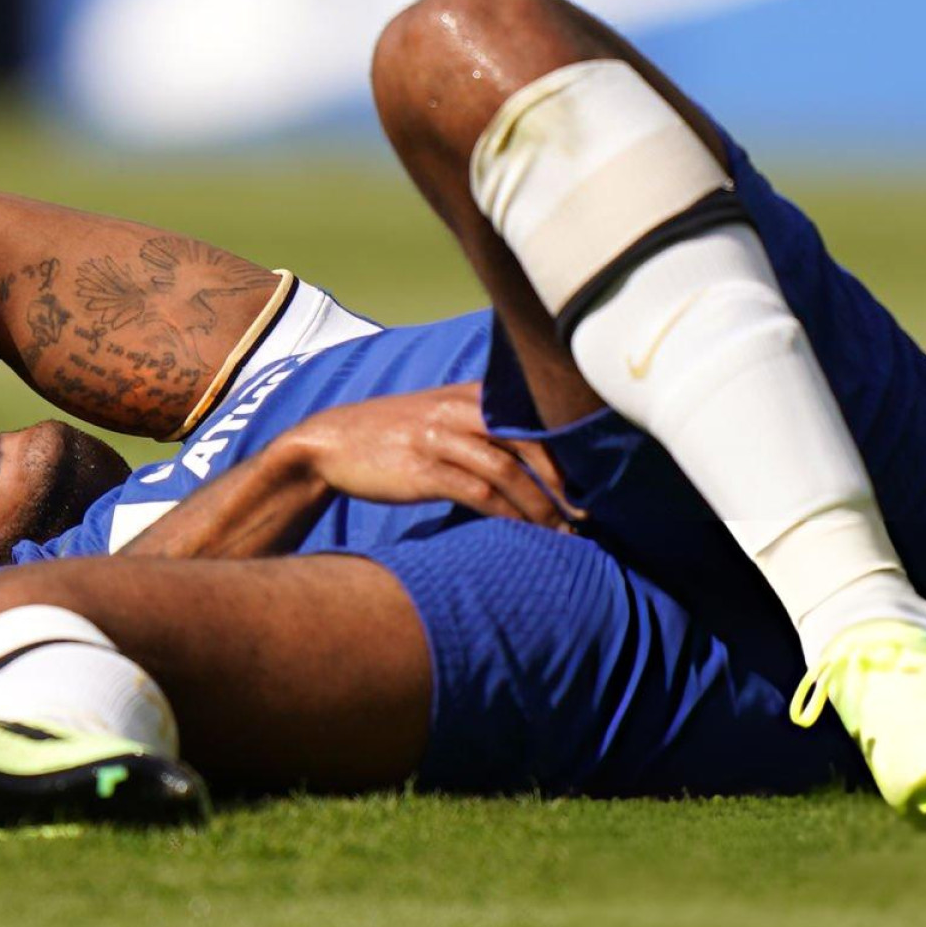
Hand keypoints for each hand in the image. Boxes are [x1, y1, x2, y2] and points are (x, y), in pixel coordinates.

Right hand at [277, 383, 580, 530]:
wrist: (329, 443)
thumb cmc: (393, 435)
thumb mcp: (439, 414)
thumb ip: (482, 422)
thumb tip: (533, 450)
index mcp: (470, 393)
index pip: (534, 414)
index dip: (568, 446)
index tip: (596, 476)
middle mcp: (460, 410)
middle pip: (529, 441)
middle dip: (564, 480)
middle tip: (588, 511)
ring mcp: (440, 438)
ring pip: (508, 472)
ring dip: (541, 506)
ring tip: (564, 532)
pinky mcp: (423, 470)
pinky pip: (479, 495)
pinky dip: (509, 516)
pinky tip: (526, 533)